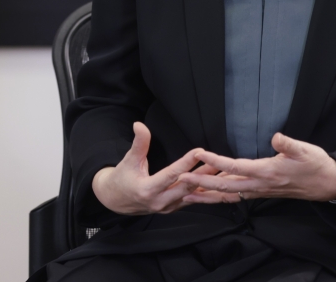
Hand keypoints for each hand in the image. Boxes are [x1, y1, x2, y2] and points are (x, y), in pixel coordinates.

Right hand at [91, 122, 235, 214]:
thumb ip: (139, 144)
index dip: (186, 162)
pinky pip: (189, 201)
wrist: (115, 200)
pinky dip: (201, 193)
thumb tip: (139, 125)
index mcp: (147, 189)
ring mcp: (166, 208)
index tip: (199, 151)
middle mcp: (159, 202)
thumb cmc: (122, 178)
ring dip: (206, 184)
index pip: (171, 174)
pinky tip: (212, 185)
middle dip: (203, 173)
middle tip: (218, 161)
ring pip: (191, 196)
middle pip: (186, 186)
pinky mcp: (171, 209)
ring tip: (220, 173)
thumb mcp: (128, 160)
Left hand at [177, 132, 335, 203]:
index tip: (199, 154)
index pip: (236, 167)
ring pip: (229, 195)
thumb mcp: (306, 150)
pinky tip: (210, 193)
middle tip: (180, 179)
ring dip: (207, 194)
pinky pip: (236, 196)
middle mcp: (261, 185)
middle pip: (226, 186)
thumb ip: (289, 145)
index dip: (216, 162)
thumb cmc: (317, 165)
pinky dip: (220, 195)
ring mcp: (260, 190)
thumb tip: (276, 137)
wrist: (329, 184)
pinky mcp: (262, 191)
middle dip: (202, 184)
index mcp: (267, 172)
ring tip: (186, 194)